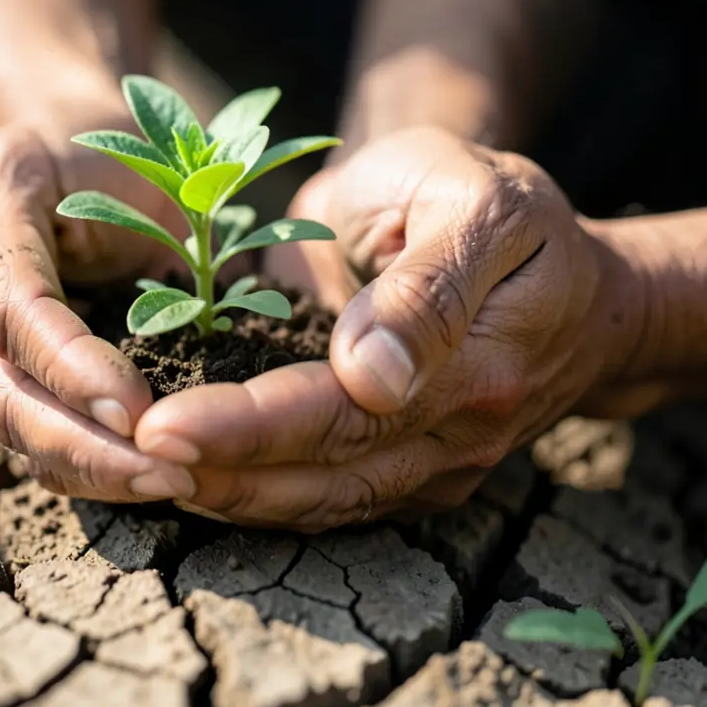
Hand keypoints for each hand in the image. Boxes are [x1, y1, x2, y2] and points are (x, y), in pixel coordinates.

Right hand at [0, 116, 196, 502]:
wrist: (70, 140)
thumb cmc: (115, 141)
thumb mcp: (125, 145)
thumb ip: (140, 216)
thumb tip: (186, 314)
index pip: (10, 308)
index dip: (69, 366)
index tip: (138, 410)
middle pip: (1, 390)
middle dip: (82, 445)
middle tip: (165, 474)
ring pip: (13, 428)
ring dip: (88, 468)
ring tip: (167, 484)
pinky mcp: (2, 369)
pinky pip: (34, 434)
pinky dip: (89, 465)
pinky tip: (147, 479)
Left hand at [133, 127, 645, 530]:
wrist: (585, 290)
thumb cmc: (516, 218)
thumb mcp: (484, 203)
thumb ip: (429, 285)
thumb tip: (371, 375)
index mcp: (473, 364)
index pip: (341, 412)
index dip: (246, 427)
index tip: (158, 426)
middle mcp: (458, 434)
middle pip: (322, 472)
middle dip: (216, 472)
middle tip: (121, 458)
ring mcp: (443, 464)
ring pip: (325, 503)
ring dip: (231, 499)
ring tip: (140, 478)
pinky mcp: (424, 473)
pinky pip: (337, 500)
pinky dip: (265, 501)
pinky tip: (199, 485)